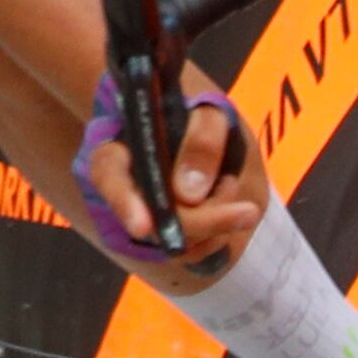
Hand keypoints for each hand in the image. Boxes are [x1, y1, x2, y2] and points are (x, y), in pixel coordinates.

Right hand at [77, 67, 268, 270]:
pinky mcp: (169, 233)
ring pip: (176, 242)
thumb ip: (200, 140)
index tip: (142, 227)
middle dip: (203, 221)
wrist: (201, 123)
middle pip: (151, 223)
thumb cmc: (196, 107)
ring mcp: (145, 216)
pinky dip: (218, 235)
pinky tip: (227, 204)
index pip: (107, 176)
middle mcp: (123, 189)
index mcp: (116, 149)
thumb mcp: (206, 109)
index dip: (122, 202)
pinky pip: (192, 251)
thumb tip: (189, 196)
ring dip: (216, 224)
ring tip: (231, 183)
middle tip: (249, 212)